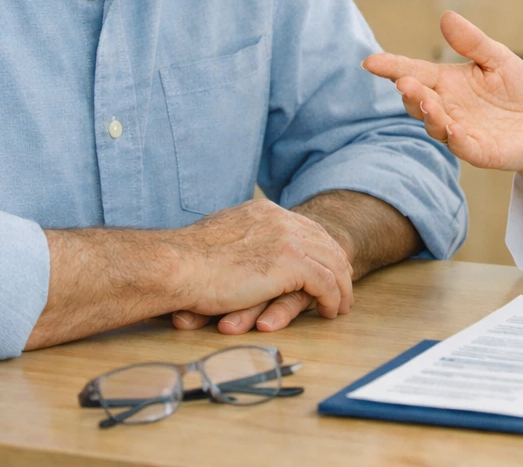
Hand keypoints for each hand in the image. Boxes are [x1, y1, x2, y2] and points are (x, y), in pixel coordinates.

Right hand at [166, 199, 354, 332]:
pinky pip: (326, 283)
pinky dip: (333, 298)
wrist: (177, 265)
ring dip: (341, 286)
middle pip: (324, 241)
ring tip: (343, 305)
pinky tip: (331, 311)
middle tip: (345, 286)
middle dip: (338, 265)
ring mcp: (287, 239)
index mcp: (262, 211)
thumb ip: (236, 240)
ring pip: (332, 261)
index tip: (326, 264)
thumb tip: (234, 253)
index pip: (304, 226)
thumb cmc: (185, 261)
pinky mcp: (291, 263)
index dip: (319, 247)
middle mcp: (279, 219)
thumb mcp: (217, 238)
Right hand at [362, 11, 522, 172]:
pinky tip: (454, 129)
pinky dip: (456, 139)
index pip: (414, 71)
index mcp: (446, 81)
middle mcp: (446, 107)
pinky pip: (462, 146)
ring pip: (434, 125)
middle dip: (410, 93)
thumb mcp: (498, 58)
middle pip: (418, 101)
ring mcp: (459, 130)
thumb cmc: (517, 89)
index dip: (391, 67)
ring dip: (429, 115)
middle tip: (406, 83)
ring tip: (429, 103)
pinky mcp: (478, 151)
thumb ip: (473, 42)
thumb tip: (446, 16)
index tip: (370, 62)